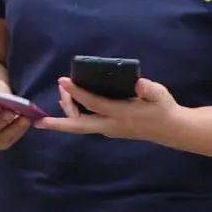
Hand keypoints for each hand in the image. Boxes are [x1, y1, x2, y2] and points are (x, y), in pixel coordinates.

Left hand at [34, 77, 182, 142]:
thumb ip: (149, 89)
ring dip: (67, 111)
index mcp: (121, 115)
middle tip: (39, 120)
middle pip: (78, 126)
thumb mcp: (160, 95)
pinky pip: (86, 123)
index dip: (77, 92)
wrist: (171, 130)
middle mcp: (111, 125)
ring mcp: (109, 129)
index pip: (93, 104)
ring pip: (81, 124)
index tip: (63, 81)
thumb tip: (138, 84)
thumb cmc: (164, 109)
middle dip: (58, 124)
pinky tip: (71, 102)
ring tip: (63, 92)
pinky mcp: (109, 128)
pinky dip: (75, 113)